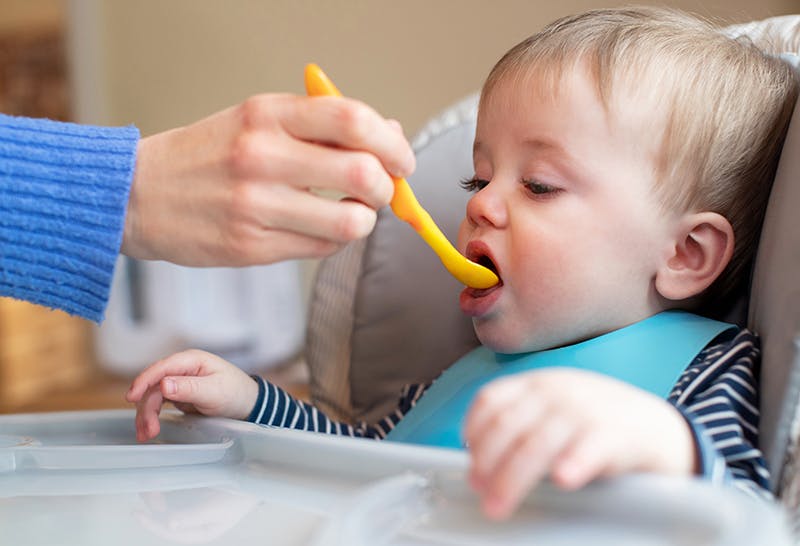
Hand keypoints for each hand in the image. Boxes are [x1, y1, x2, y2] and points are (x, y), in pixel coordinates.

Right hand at [123, 93, 414, 265]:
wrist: (138, 194)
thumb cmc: (208, 155)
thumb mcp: (258, 120)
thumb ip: (322, 126)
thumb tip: (390, 136)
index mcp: (267, 115)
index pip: (352, 120)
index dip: (391, 143)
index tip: (401, 159)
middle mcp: (261, 156)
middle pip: (363, 173)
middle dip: (388, 187)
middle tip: (383, 190)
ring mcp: (255, 206)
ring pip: (350, 222)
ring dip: (365, 220)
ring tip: (352, 213)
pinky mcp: (250, 247)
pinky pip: (321, 249)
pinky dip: (334, 240)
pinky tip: (320, 229)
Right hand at [126, 349, 257, 440]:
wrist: (247, 404)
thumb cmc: (236, 393)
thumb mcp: (214, 392)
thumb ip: (189, 388)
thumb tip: (163, 385)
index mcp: (192, 360)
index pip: (162, 367)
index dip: (145, 381)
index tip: (131, 397)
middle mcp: (182, 368)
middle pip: (154, 385)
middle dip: (147, 407)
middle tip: (148, 430)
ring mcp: (179, 380)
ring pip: (153, 395)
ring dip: (146, 414)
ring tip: (147, 434)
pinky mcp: (178, 393)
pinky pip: (159, 403)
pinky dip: (152, 415)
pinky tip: (148, 428)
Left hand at [464, 368, 695, 519]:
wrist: (657, 428)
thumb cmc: (594, 424)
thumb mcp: (554, 410)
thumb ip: (520, 424)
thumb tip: (477, 465)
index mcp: (537, 383)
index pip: (492, 400)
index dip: (475, 433)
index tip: (469, 464)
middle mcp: (556, 391)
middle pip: (509, 426)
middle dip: (488, 463)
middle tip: (480, 493)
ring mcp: (585, 410)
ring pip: (537, 443)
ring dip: (513, 478)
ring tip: (499, 505)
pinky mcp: (615, 433)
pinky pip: (589, 448)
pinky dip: (574, 463)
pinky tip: (563, 480)